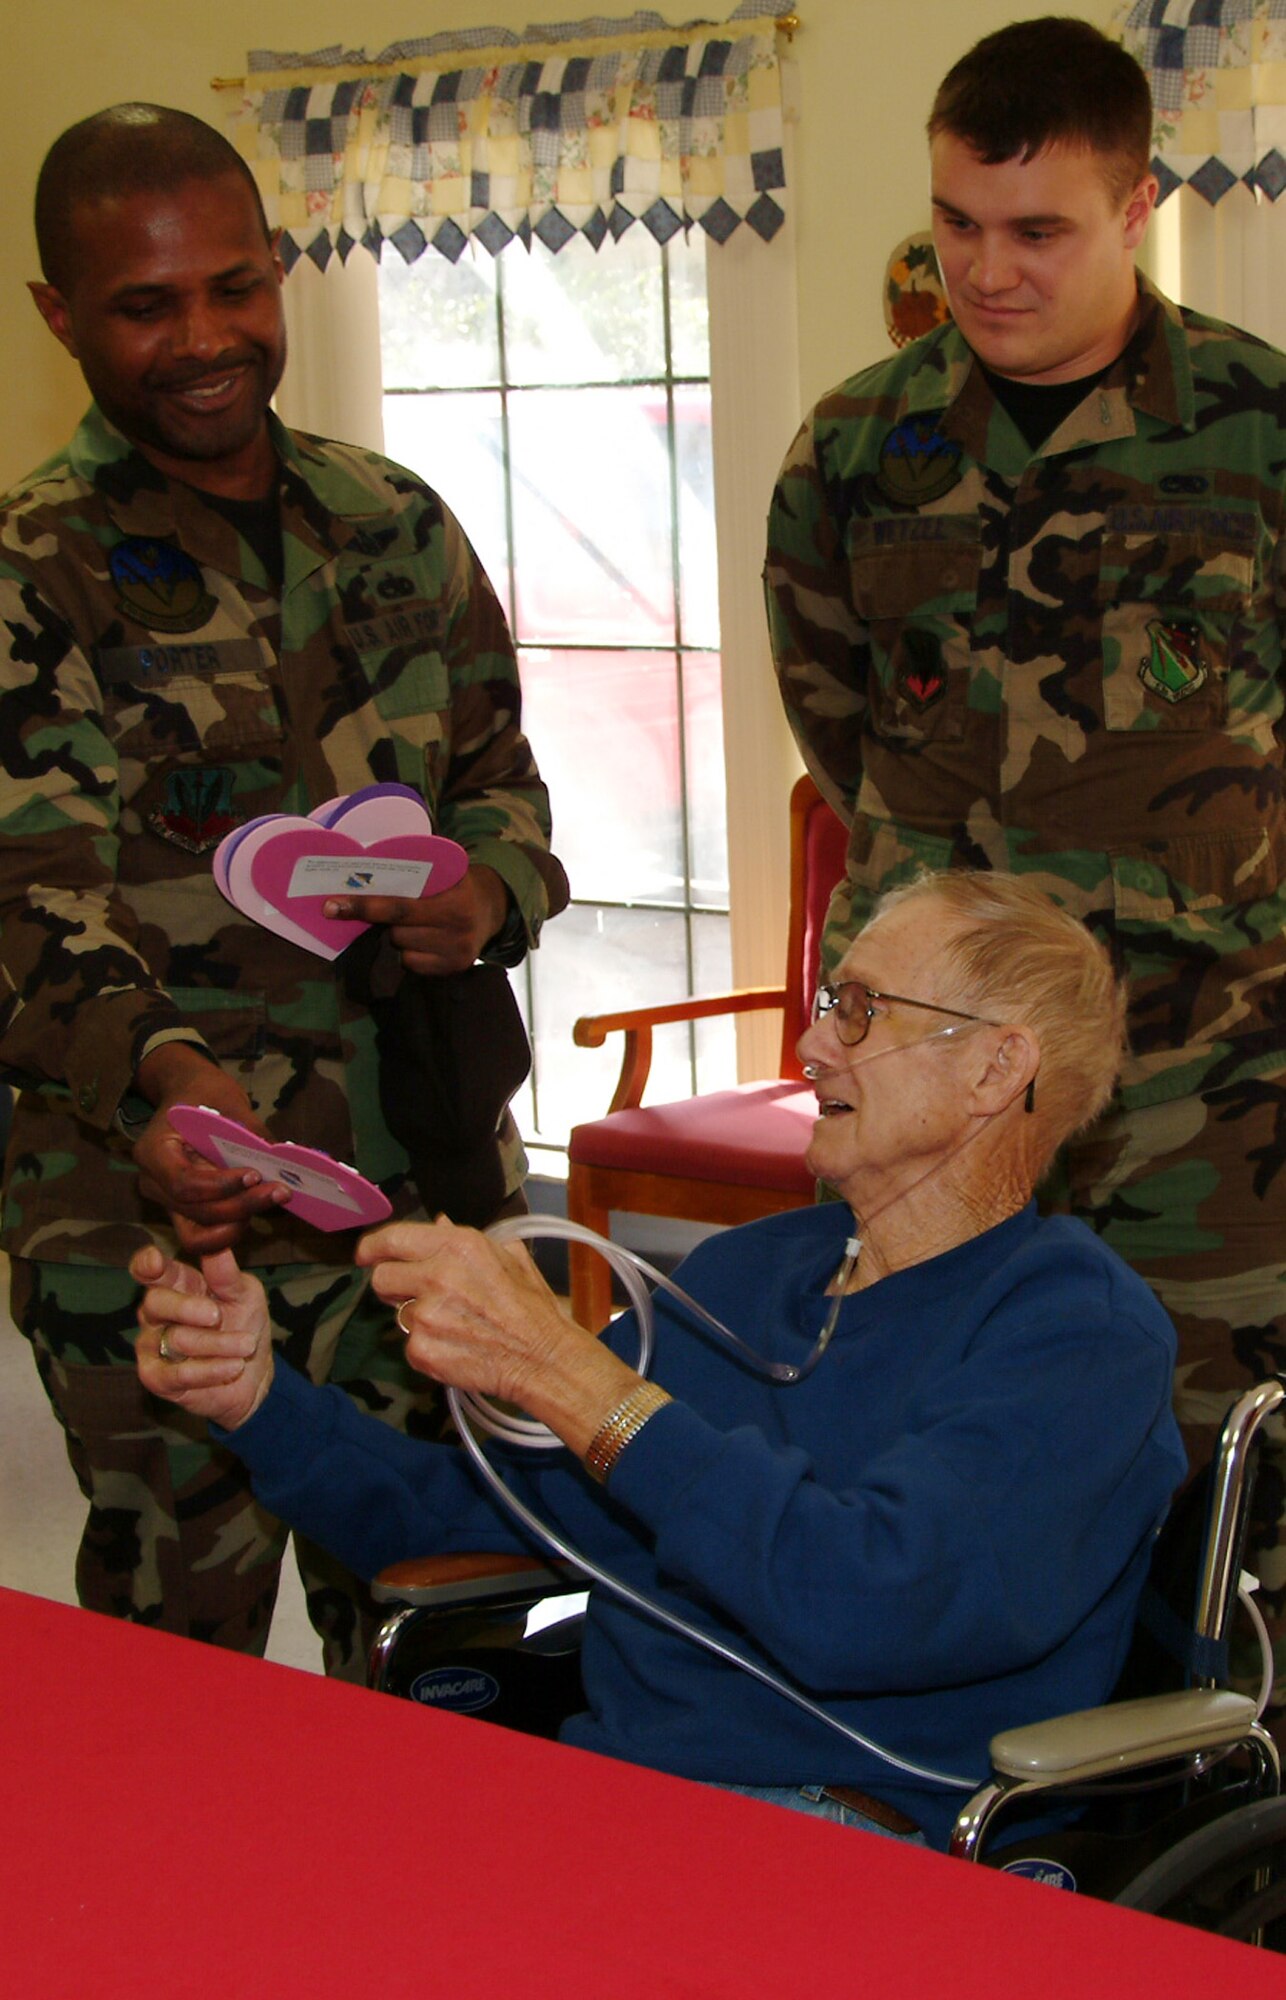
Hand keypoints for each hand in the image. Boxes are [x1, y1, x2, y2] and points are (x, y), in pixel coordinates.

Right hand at [131, 1046, 291, 1254]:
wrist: (186, 1093)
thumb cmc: (202, 1092)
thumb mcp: (226, 1099)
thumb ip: (250, 1132)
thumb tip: (282, 1160)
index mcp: (153, 1151)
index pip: (184, 1183)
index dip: (221, 1186)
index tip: (255, 1174)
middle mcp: (153, 1182)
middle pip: (196, 1211)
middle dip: (242, 1205)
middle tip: (281, 1191)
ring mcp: (166, 1201)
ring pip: (200, 1231)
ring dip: (239, 1222)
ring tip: (273, 1198)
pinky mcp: (184, 1211)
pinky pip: (204, 1233)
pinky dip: (232, 1228)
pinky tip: (260, 1208)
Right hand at [132, 1244, 274, 1428]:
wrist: (254, 1374)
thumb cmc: (244, 1325)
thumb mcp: (245, 1295)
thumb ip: (226, 1274)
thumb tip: (217, 1245)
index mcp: (177, 1285)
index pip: (151, 1270)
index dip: (146, 1264)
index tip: (155, 1261)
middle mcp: (157, 1313)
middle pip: (155, 1302)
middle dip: (188, 1308)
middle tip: (218, 1316)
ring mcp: (152, 1345)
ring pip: (175, 1339)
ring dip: (218, 1343)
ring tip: (246, 1345)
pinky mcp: (155, 1378)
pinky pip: (177, 1374)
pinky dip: (211, 1370)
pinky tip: (234, 1366)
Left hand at [323, 863, 508, 975]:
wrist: (492, 907)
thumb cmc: (457, 884)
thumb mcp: (443, 871)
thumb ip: (414, 872)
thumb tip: (361, 873)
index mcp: (454, 901)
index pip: (398, 907)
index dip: (363, 907)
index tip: (332, 906)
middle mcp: (458, 930)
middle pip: (396, 932)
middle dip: (383, 922)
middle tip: (380, 912)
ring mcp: (458, 953)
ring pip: (402, 949)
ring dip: (397, 937)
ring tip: (413, 924)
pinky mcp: (455, 969)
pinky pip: (413, 964)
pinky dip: (410, 952)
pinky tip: (422, 940)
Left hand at [355, 1218, 637, 1456]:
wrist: (543, 1360)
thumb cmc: (531, 1308)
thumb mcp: (508, 1258)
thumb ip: (465, 1238)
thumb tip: (436, 1223)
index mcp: (458, 1245)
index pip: (393, 1238)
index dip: (373, 1247)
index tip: (366, 1255)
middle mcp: (437, 1275)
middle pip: (381, 1278)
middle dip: (392, 1287)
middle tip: (415, 1296)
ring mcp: (426, 1315)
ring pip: (397, 1314)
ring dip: (417, 1320)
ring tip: (454, 1326)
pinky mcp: (422, 1350)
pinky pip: (410, 1345)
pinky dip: (427, 1348)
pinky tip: (456, 1347)